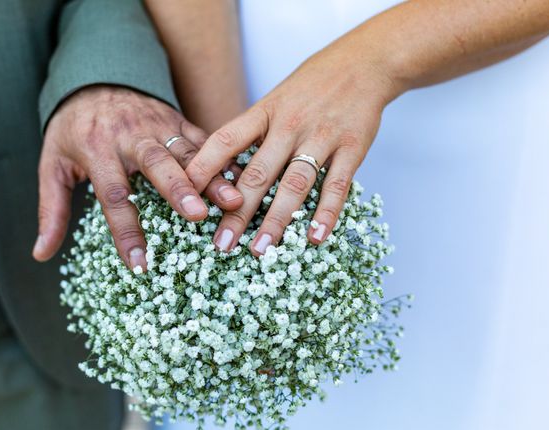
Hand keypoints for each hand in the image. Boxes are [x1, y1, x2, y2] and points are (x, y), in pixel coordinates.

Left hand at [32, 85, 242, 268]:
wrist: (95, 76)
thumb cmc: (73, 129)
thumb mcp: (52, 165)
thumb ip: (51, 209)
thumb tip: (40, 254)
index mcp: (97, 150)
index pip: (113, 195)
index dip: (126, 231)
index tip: (140, 264)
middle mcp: (130, 137)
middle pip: (156, 164)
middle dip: (179, 190)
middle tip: (198, 215)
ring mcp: (158, 125)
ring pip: (188, 152)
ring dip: (212, 177)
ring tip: (232, 201)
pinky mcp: (178, 119)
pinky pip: (203, 140)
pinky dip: (223, 160)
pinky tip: (241, 181)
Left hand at [185, 41, 397, 255]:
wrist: (363, 62)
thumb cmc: (311, 87)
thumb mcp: (275, 100)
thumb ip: (253, 134)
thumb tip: (223, 172)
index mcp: (264, 112)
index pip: (225, 140)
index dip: (202, 168)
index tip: (184, 196)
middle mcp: (289, 125)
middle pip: (257, 173)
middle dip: (236, 212)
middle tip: (220, 243)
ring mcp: (321, 137)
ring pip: (293, 184)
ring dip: (276, 220)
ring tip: (260, 249)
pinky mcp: (352, 147)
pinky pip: (337, 185)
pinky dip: (325, 213)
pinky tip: (314, 237)